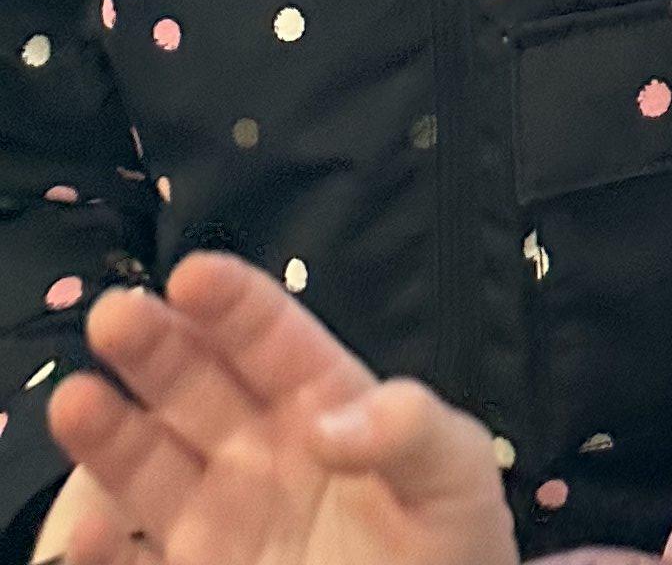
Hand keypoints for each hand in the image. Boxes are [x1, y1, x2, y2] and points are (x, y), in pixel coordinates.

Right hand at [46, 260, 515, 564]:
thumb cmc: (454, 549)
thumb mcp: (457, 474)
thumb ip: (412, 430)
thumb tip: (331, 420)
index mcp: (325, 403)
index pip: (271, 337)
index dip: (232, 301)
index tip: (192, 274)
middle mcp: (260, 452)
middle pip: (198, 385)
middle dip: (157, 345)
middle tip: (116, 313)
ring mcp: (223, 519)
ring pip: (153, 465)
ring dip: (112, 433)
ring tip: (74, 400)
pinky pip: (137, 563)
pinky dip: (104, 552)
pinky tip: (82, 534)